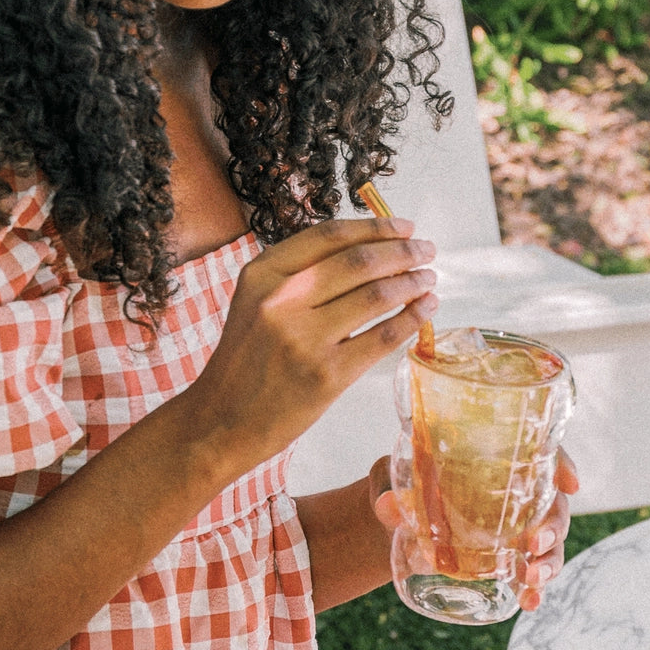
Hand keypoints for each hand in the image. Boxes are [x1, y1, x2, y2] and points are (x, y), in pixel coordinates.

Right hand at [189, 216, 437, 478]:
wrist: (220, 422)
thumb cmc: (245, 361)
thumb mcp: (255, 303)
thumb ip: (297, 275)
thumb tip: (367, 249)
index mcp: (262, 274)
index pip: (330, 236)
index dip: (376, 227)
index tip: (406, 227)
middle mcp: (281, 301)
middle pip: (360, 262)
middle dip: (403, 252)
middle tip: (428, 251)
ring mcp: (304, 339)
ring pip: (376, 296)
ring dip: (412, 282)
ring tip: (429, 279)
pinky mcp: (327, 376)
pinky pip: (383, 338)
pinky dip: (412, 319)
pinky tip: (425, 309)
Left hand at [370, 448, 579, 611]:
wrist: (394, 521)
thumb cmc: (398, 485)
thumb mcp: (387, 479)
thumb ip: (388, 487)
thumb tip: (389, 506)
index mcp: (496, 458)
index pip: (541, 452)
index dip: (563, 464)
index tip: (570, 483)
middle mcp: (515, 491)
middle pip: (552, 503)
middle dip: (553, 525)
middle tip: (535, 543)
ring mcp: (515, 527)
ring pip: (548, 542)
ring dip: (549, 562)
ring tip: (532, 580)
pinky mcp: (506, 558)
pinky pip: (530, 572)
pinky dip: (534, 589)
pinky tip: (530, 603)